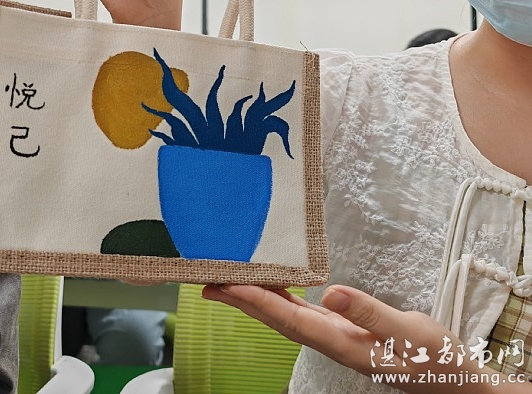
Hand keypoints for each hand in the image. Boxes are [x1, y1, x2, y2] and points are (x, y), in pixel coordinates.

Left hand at [202, 284, 526, 392]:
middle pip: (275, 317)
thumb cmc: (432, 357)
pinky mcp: (340, 329)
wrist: (451, 380)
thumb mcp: (408, 333)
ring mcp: (333, 336)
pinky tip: (272, 286)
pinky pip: (300, 311)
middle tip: (208, 280)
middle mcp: (329, 340)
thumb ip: (368, 313)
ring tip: (228, 280)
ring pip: (284, 315)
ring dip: (254, 298)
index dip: (254, 300)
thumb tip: (330, 293)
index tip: (224, 284)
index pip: (287, 318)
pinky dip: (280, 297)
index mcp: (340, 341)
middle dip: (240, 299)